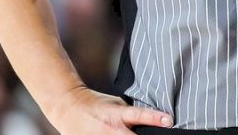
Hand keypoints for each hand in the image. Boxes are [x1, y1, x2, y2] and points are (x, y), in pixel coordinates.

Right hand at [45, 86, 172, 134]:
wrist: (68, 106)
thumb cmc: (95, 104)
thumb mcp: (116, 104)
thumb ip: (131, 114)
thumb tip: (151, 121)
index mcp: (117, 114)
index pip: (139, 115)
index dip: (155, 119)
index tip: (168, 121)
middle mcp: (110, 129)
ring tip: (125, 133)